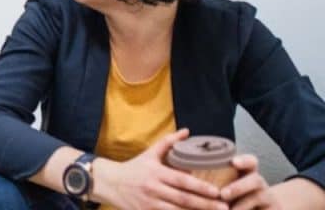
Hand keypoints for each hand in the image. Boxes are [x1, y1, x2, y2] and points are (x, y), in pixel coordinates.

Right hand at [99, 129, 226, 209]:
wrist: (109, 183)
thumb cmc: (133, 168)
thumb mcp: (149, 153)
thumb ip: (168, 142)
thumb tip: (187, 131)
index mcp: (156, 173)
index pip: (182, 181)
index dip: (200, 187)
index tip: (217, 191)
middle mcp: (154, 189)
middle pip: (184, 199)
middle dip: (206, 204)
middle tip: (225, 207)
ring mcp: (149, 204)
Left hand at [220, 155, 280, 209]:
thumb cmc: (235, 198)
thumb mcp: (225, 186)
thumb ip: (214, 181)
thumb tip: (192, 179)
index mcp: (247, 174)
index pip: (251, 162)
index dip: (244, 161)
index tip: (233, 162)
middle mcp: (259, 184)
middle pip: (256, 180)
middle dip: (238, 187)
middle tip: (223, 194)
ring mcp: (268, 197)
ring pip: (259, 196)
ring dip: (242, 204)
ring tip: (228, 209)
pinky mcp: (273, 209)